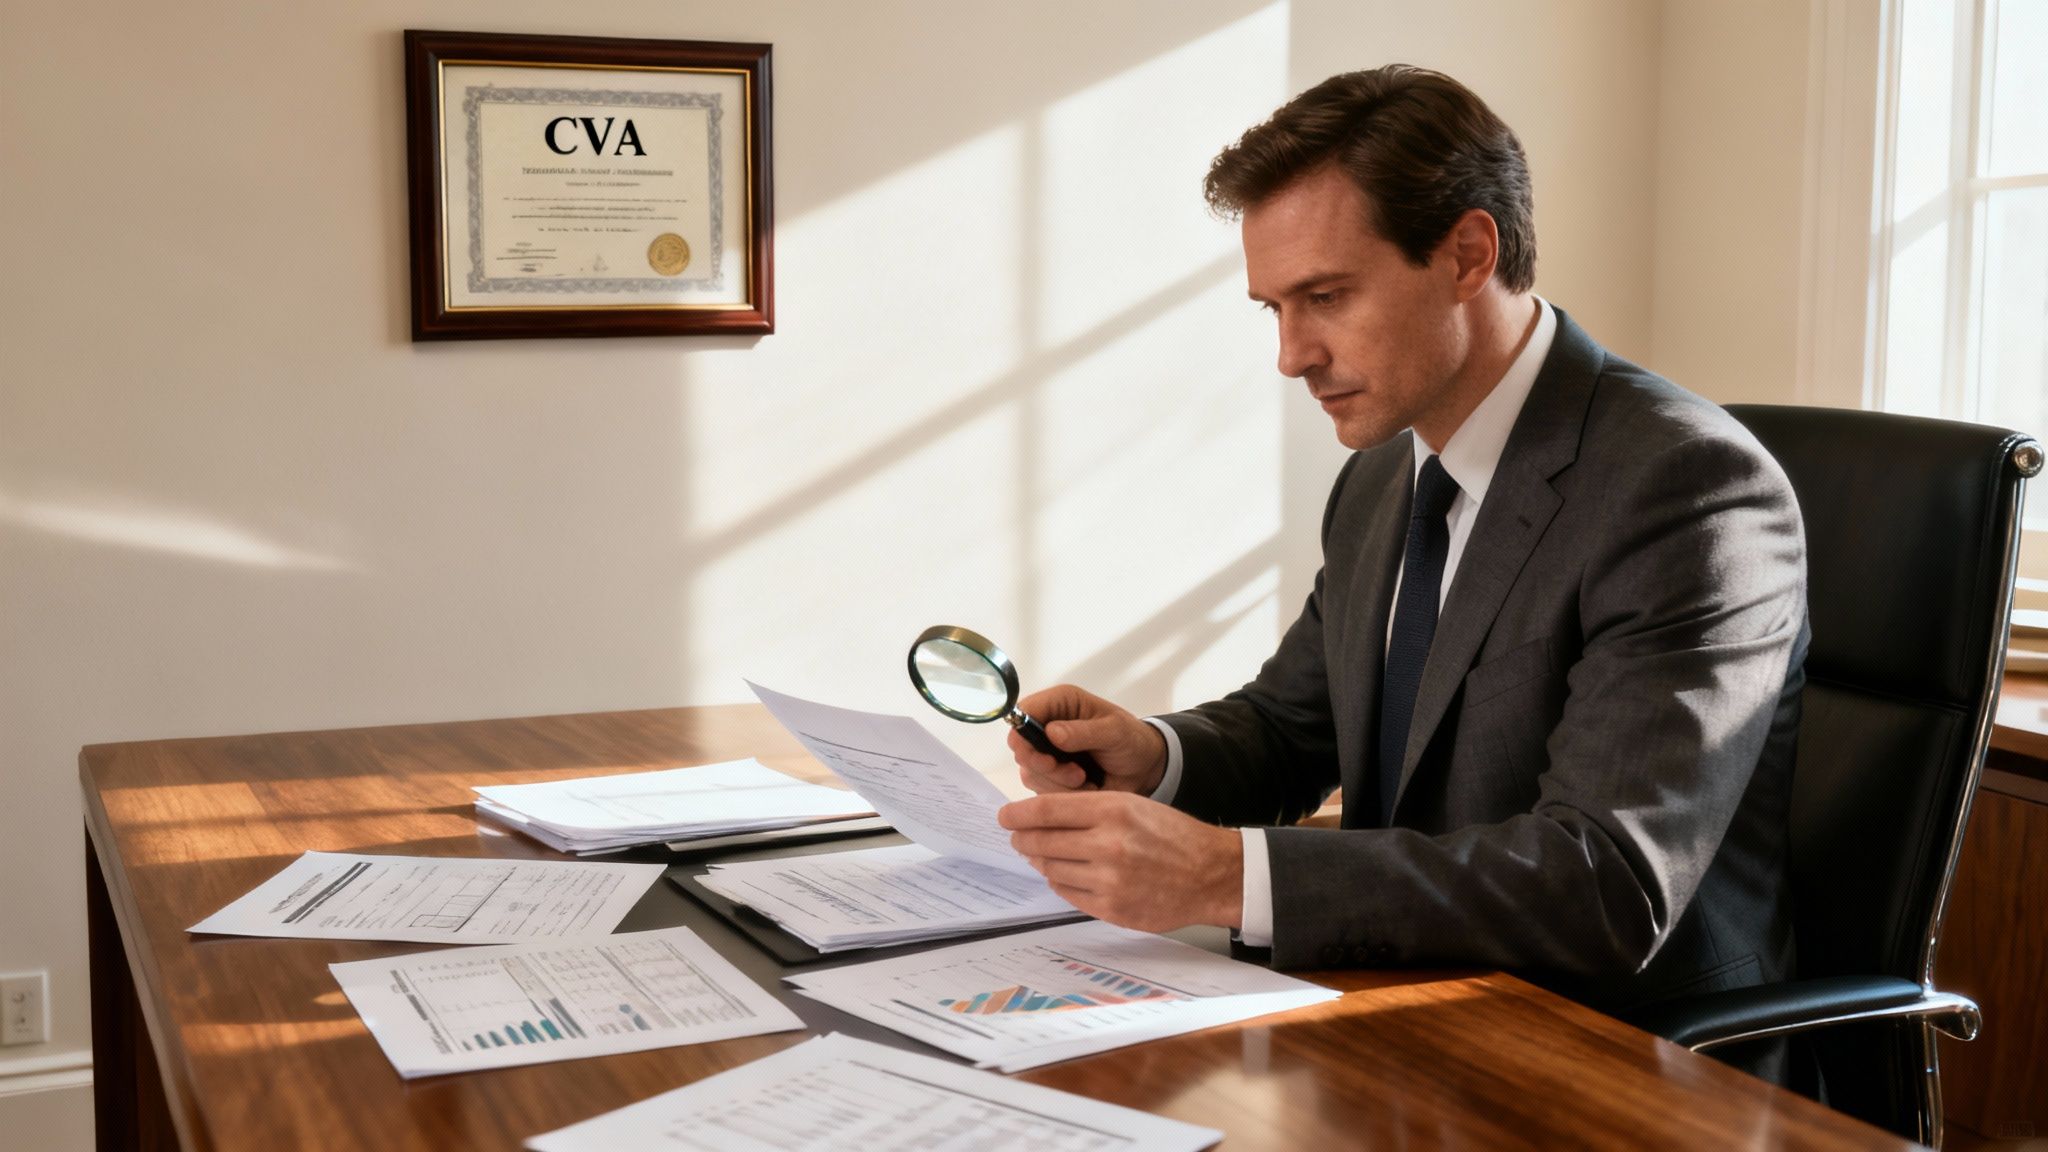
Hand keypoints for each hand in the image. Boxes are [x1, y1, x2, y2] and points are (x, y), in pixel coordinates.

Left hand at [998, 791, 1242, 932]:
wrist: (1209, 874)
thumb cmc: (1171, 836)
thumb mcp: (1133, 805)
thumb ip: (1088, 810)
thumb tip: (1039, 818)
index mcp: (1112, 810)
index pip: (1047, 810)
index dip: (1018, 814)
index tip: (1004, 817)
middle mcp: (1108, 844)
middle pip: (1042, 842)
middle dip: (1024, 839)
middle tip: (1017, 838)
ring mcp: (1109, 880)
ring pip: (1051, 870)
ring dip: (1041, 862)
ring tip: (1043, 856)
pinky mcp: (1111, 909)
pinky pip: (1067, 894)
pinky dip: (1060, 883)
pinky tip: (1066, 875)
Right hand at [1007, 684, 1167, 794]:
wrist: (1143, 769)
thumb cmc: (1132, 741)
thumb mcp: (1115, 732)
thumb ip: (1085, 732)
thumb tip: (1052, 732)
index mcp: (1060, 703)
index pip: (1024, 712)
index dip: (1024, 735)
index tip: (1045, 757)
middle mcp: (1047, 725)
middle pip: (1021, 748)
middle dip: (1046, 767)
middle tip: (1076, 774)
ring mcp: (1046, 752)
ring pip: (1030, 773)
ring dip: (1057, 783)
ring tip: (1085, 779)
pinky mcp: (1049, 776)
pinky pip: (1041, 790)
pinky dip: (1062, 795)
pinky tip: (1084, 788)